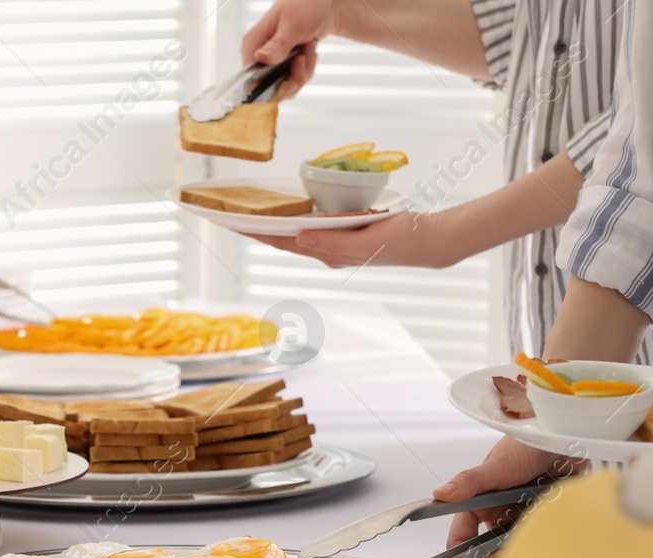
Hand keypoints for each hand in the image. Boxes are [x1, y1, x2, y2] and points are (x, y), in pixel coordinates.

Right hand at [241, 0, 338, 98]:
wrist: (324, 6)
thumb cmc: (305, 6)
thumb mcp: (293, 24)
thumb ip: (278, 44)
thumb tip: (261, 57)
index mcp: (253, 44)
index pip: (250, 78)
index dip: (267, 86)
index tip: (288, 80)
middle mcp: (258, 57)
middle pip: (268, 88)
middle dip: (292, 79)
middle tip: (302, 59)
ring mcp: (271, 64)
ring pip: (284, 87)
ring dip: (303, 72)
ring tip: (308, 48)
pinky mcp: (283, 67)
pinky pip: (294, 82)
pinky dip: (306, 70)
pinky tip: (309, 52)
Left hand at [250, 211, 462, 269]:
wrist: (425, 241)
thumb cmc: (399, 239)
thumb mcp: (365, 239)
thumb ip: (333, 240)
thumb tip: (298, 237)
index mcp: (328, 252)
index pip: (282, 242)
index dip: (254, 233)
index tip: (229, 223)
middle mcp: (326, 249)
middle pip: (282, 238)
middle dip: (255, 229)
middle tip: (227, 215)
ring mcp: (334, 242)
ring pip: (294, 233)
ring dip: (271, 225)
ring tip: (247, 214)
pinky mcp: (344, 233)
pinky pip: (311, 225)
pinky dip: (293, 219)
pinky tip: (285, 211)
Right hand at [432, 437, 586, 557]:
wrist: (565, 440)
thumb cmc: (527, 446)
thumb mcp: (497, 465)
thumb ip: (470, 481)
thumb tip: (440, 494)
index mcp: (480, 503)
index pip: (463, 533)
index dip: (462, 548)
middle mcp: (499, 512)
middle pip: (489, 546)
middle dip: (493, 555)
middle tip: (500, 556)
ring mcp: (522, 517)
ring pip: (515, 544)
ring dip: (520, 546)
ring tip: (526, 539)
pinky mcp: (544, 518)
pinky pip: (540, 537)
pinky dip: (541, 539)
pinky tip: (543, 531)